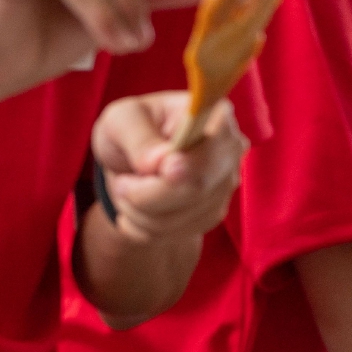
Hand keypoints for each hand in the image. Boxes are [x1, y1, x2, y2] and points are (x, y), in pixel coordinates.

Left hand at [92, 92, 246, 244]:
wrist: (132, 159)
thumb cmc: (130, 129)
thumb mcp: (122, 119)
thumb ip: (138, 136)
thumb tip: (157, 162)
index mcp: (215, 117)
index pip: (217, 145)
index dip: (191, 164)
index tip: (164, 169)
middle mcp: (230, 152)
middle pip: (198, 188)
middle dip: (148, 194)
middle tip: (121, 183)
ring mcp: (225, 185)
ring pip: (184, 217)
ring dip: (140, 211)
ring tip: (126, 191)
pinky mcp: (213, 213)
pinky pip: (177, 233)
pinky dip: (145, 227)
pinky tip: (136, 208)